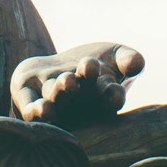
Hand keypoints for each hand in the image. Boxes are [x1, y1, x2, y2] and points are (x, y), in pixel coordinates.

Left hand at [10, 42, 144, 125]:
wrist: (58, 70)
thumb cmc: (93, 66)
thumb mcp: (114, 57)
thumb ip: (128, 59)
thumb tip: (137, 63)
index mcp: (102, 96)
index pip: (111, 98)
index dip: (112, 97)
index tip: (113, 94)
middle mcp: (78, 103)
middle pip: (78, 96)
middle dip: (76, 88)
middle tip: (74, 80)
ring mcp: (53, 102)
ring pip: (54, 98)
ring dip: (58, 93)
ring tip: (64, 82)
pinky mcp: (28, 97)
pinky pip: (30, 107)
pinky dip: (35, 110)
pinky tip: (39, 109)